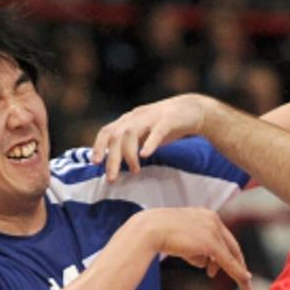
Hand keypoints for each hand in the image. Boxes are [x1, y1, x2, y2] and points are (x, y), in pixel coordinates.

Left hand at [92, 94, 214, 181]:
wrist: (194, 110)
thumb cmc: (166, 126)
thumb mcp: (144, 134)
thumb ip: (130, 144)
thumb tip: (114, 164)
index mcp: (129, 120)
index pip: (107, 131)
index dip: (99, 146)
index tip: (95, 164)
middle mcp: (137, 116)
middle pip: (117, 135)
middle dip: (112, 158)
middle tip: (112, 179)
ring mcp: (152, 117)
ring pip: (132, 132)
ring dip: (129, 154)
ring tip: (134, 171)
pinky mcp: (169, 120)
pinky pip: (157, 131)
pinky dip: (150, 143)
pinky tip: (145, 155)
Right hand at [132, 208, 251, 289]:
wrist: (150, 228)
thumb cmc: (159, 232)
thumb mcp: (181, 235)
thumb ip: (196, 245)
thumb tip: (206, 263)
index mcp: (206, 214)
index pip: (223, 235)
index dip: (229, 252)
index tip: (232, 263)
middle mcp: (213, 219)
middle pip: (232, 245)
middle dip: (236, 263)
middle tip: (242, 278)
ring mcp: (213, 231)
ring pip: (225, 256)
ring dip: (213, 266)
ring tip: (198, 264)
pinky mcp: (211, 243)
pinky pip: (229, 262)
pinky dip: (238, 274)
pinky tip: (245, 284)